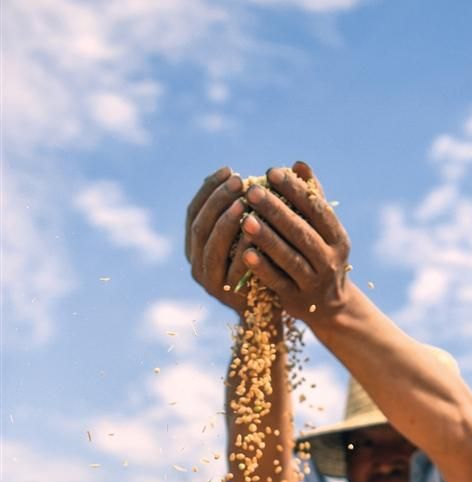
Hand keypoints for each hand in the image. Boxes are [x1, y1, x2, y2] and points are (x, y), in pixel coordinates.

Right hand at [185, 167, 255, 313]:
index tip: (229, 169)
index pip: (194, 211)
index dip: (209, 189)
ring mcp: (207, 280)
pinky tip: (255, 231)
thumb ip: (238, 212)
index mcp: (194, 245)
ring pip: (211, 246)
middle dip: (218, 199)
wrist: (267, 312)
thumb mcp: (246, 236)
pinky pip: (231, 267)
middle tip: (238, 180)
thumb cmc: (259, 266)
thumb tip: (239, 175)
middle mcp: (195, 262)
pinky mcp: (224, 295)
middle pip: (200, 225)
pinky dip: (242, 248)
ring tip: (244, 202)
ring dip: (226, 221)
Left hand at [240, 162, 350, 329]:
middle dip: (277, 211)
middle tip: (251, 191)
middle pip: (302, 233)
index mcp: (338, 237)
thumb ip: (311, 199)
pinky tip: (246, 253)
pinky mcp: (296, 300)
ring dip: (267, 239)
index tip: (271, 172)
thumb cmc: (320, 256)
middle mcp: (330, 260)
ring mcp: (314, 282)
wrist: (330, 307)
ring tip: (245, 219)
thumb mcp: (323, 230)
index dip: (295, 190)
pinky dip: (263, 268)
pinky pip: (278, 282)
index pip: (317, 210)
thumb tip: (299, 164)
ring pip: (290, 258)